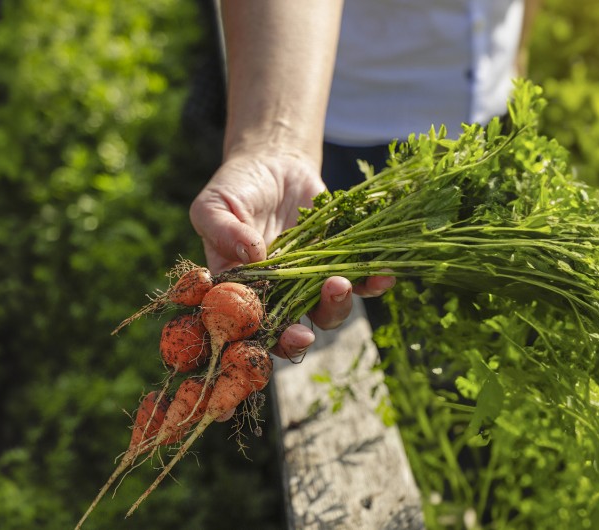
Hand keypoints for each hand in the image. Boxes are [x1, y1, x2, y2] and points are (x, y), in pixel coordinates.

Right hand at [189, 149, 394, 359]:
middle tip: (305, 331)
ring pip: (327, 311)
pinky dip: (374, 282)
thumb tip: (251, 253)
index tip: (281, 335)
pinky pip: (360, 280)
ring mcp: (310, 280)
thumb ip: (224, 231)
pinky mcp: (338, 260)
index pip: (251, 326)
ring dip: (337, 306)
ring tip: (341, 283)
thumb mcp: (214, 205)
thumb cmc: (236, 188)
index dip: (265, 338)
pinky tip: (384, 274)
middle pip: (290, 329)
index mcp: (241, 289)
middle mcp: (277, 293)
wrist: (274, 165)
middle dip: (300, 337)